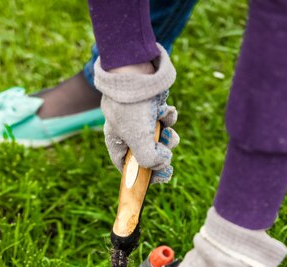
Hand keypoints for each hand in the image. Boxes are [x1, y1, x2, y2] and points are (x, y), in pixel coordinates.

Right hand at [94, 44, 178, 182]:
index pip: (126, 166)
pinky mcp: (151, 104)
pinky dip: (167, 117)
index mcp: (116, 140)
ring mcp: (139, 116)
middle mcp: (126, 130)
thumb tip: (163, 163)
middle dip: (159, 156)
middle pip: (146, 153)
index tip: (159, 180)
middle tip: (169, 160)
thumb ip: (150, 159)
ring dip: (167, 136)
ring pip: (158, 136)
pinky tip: (166, 110)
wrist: (135, 68)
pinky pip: (163, 118)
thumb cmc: (132, 107)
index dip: (142, 176)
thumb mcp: (139, 140)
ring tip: (170, 134)